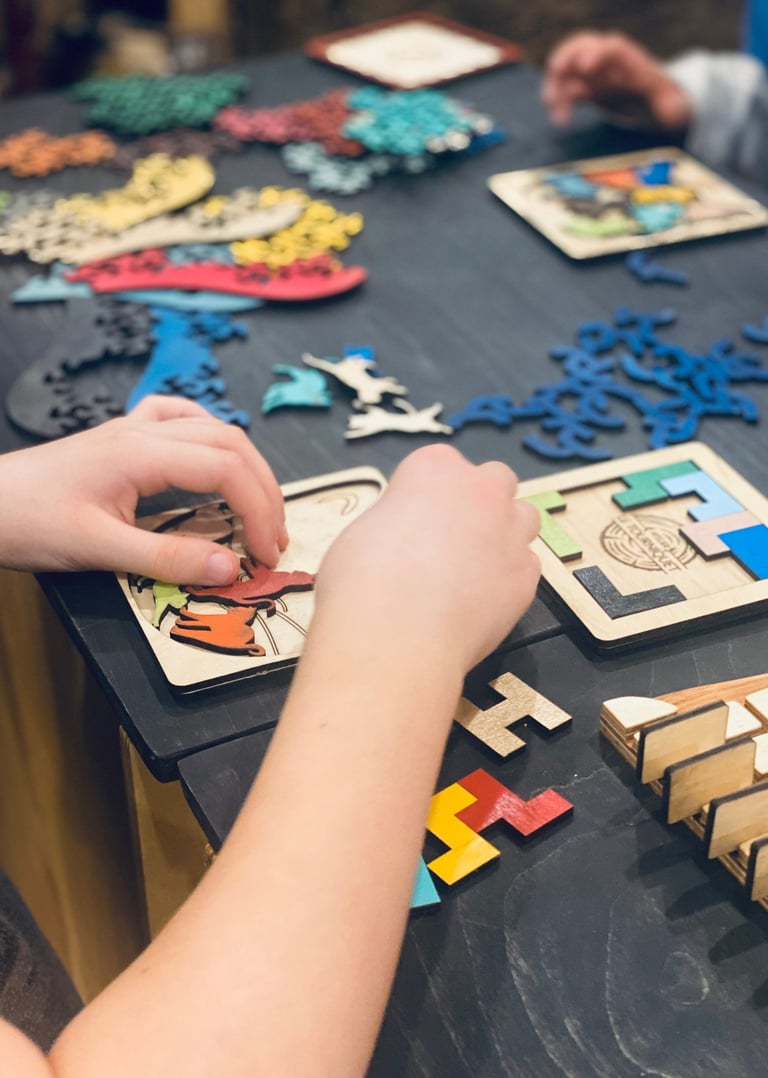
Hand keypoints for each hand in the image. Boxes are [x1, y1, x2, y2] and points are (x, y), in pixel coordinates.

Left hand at [0, 396, 286, 582]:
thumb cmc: (26, 522)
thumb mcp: (98, 549)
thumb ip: (168, 559)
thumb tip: (231, 569)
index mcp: (142, 453)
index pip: (227, 470)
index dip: (259, 510)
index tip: (266, 554)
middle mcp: (144, 432)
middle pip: (231, 445)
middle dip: (264, 492)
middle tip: (274, 540)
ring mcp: (133, 429)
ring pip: (213, 429)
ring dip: (246, 467)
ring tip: (259, 508)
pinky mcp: (121, 438)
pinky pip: (178, 418)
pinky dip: (208, 435)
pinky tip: (213, 455)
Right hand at [314, 444, 540, 673]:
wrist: (396, 637)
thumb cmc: (362, 581)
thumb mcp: (363, 531)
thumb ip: (397, 521)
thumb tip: (404, 538)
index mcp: (434, 468)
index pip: (440, 465)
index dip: (426, 494)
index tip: (413, 520)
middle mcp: (481, 491)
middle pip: (495, 479)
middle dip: (479, 501)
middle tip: (451, 538)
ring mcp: (510, 532)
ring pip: (524, 518)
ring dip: (504, 533)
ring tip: (473, 567)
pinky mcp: (526, 577)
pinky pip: (525, 566)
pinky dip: (507, 578)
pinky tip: (479, 601)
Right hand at [542, 31, 691, 127]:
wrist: (652, 97)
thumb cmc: (663, 96)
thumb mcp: (671, 102)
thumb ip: (671, 106)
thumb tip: (673, 111)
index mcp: (629, 59)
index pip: (612, 48)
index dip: (597, 54)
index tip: (585, 67)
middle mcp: (607, 59)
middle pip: (581, 47)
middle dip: (564, 60)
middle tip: (554, 79)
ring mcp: (592, 71)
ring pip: (566, 68)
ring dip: (555, 86)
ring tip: (555, 113)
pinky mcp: (583, 85)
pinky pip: (564, 87)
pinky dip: (557, 101)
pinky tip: (560, 119)